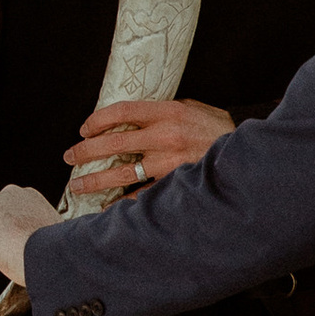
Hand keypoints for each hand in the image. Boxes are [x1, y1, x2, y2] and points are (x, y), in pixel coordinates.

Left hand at [0, 182, 58, 285]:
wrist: (46, 255)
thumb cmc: (50, 252)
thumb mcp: (41, 235)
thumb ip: (25, 230)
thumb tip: (7, 242)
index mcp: (28, 196)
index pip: (6, 213)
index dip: (7, 233)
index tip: (17, 247)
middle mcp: (8, 193)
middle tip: (7, 255)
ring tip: (0, 258)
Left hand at [66, 96, 233, 192]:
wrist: (245, 152)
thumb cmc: (215, 128)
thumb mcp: (190, 108)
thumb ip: (160, 111)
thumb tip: (128, 117)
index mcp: (166, 112)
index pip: (121, 111)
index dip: (97, 120)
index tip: (84, 129)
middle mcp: (164, 136)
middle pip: (113, 142)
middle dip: (86, 151)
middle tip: (70, 157)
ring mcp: (169, 163)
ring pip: (121, 173)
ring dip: (94, 180)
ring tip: (77, 186)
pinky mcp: (174, 184)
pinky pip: (141, 195)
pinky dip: (121, 203)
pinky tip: (106, 207)